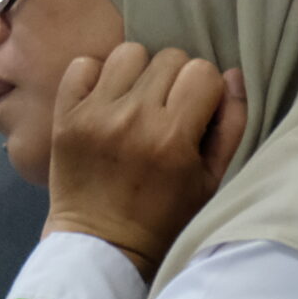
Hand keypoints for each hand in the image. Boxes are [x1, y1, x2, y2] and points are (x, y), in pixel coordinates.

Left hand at [42, 45, 246, 276]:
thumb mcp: (211, 180)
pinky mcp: (65, 116)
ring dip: (138, 73)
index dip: (205, 91)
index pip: (202, 71)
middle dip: (175, 81)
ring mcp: (94, 114)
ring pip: (128, 53)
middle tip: (167, 111)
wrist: (101, 245)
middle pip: (169, 57)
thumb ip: (230, 126)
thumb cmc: (165, 217)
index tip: (196, 114)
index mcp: (172, 136)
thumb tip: (232, 74)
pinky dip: (96, 77)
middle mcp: (132, 118)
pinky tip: (105, 102)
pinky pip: (83, 64)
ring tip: (136, 103)